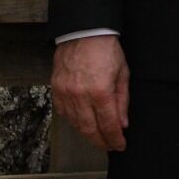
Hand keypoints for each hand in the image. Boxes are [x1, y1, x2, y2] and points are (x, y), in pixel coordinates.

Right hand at [51, 35, 129, 150]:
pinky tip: (82, 122)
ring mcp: (65, 93)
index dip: (114, 139)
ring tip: (98, 137)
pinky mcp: (56, 89)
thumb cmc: (106, 49)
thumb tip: (122, 124)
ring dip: (87, 133)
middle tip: (109, 146)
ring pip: (75, 123)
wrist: (83, 31)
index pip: (108, 124)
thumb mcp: (123, 73)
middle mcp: (80, 96)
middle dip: (100, 141)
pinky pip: (63, 112)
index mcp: (100, 92)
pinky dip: (73, 120)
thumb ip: (122, 101)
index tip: (120, 145)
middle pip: (89, 129)